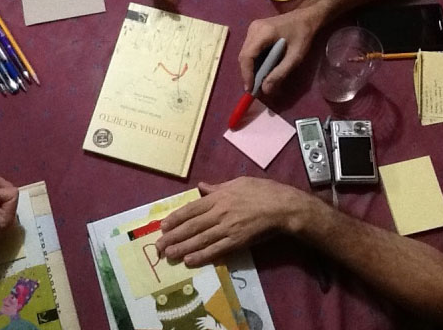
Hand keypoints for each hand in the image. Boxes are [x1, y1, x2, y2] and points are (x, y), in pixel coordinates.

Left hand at [155, 178, 307, 266]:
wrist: (283, 207)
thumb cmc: (262, 191)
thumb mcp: (238, 182)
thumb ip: (217, 187)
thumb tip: (202, 187)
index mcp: (219, 197)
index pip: (191, 209)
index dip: (176, 218)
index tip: (163, 226)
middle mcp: (219, 212)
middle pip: (191, 226)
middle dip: (173, 236)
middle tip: (158, 246)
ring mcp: (228, 228)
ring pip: (200, 239)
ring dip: (182, 248)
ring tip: (168, 255)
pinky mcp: (237, 241)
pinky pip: (216, 250)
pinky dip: (202, 255)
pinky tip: (190, 260)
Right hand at [238, 7, 320, 93]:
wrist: (307, 17)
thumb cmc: (303, 35)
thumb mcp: (295, 57)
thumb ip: (280, 73)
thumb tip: (265, 90)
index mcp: (263, 32)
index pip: (247, 56)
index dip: (246, 74)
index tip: (250, 89)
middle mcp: (254, 28)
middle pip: (243, 55)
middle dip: (247, 73)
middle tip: (254, 88)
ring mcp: (253, 28)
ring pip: (245, 53)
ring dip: (249, 68)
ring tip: (257, 81)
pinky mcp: (254, 30)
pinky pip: (249, 49)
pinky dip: (252, 61)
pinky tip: (260, 69)